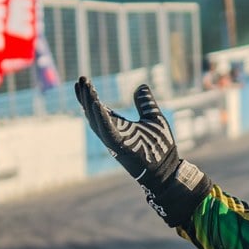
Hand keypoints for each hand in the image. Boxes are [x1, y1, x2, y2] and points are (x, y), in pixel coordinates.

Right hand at [76, 79, 194, 188]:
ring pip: (96, 120)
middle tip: (80, 78)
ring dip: (89, 102)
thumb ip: (146, 103)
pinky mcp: (120, 147)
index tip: (83, 81)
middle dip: (85, 96)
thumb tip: (141, 86)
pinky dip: (101, 117)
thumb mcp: (154, 118)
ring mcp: (114, 141)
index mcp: (118, 127)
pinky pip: (107, 131)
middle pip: (93, 113)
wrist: (167, 170)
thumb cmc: (160, 147)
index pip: (99, 109)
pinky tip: (97, 103)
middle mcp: (112, 133)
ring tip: (85, 85)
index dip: (90, 96)